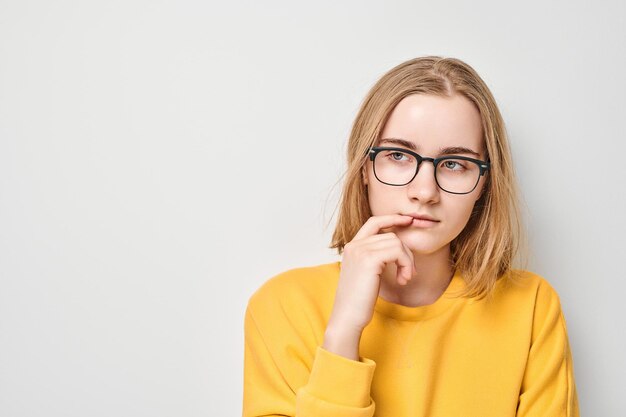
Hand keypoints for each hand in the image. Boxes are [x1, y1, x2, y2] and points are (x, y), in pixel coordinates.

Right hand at [327, 214, 415, 333]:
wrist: (347, 317)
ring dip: (408, 261)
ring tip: (405, 278)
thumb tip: (398, 246)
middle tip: (409, 273)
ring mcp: (360, 251)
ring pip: (397, 242)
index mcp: (352, 247)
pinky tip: (403, 280)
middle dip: (406, 253)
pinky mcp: (369, 259)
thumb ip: (375, 257)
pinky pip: (398, 251)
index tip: (408, 220)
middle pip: (391, 235)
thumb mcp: (366, 274)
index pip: (374, 222)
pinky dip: (406, 265)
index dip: (392, 219)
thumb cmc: (358, 301)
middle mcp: (354, 245)